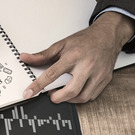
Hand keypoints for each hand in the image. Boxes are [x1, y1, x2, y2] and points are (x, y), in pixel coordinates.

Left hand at [20, 11, 134, 103]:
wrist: (108, 35)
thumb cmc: (85, 40)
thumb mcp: (62, 44)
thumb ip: (42, 55)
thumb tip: (25, 58)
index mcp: (74, 56)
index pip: (52, 74)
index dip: (38, 85)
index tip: (29, 93)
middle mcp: (87, 65)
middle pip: (71, 91)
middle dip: (57, 97)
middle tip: (51, 94)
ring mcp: (98, 74)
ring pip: (82, 97)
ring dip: (69, 99)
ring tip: (63, 92)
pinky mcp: (105, 79)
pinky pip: (91, 96)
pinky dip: (81, 97)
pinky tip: (76, 91)